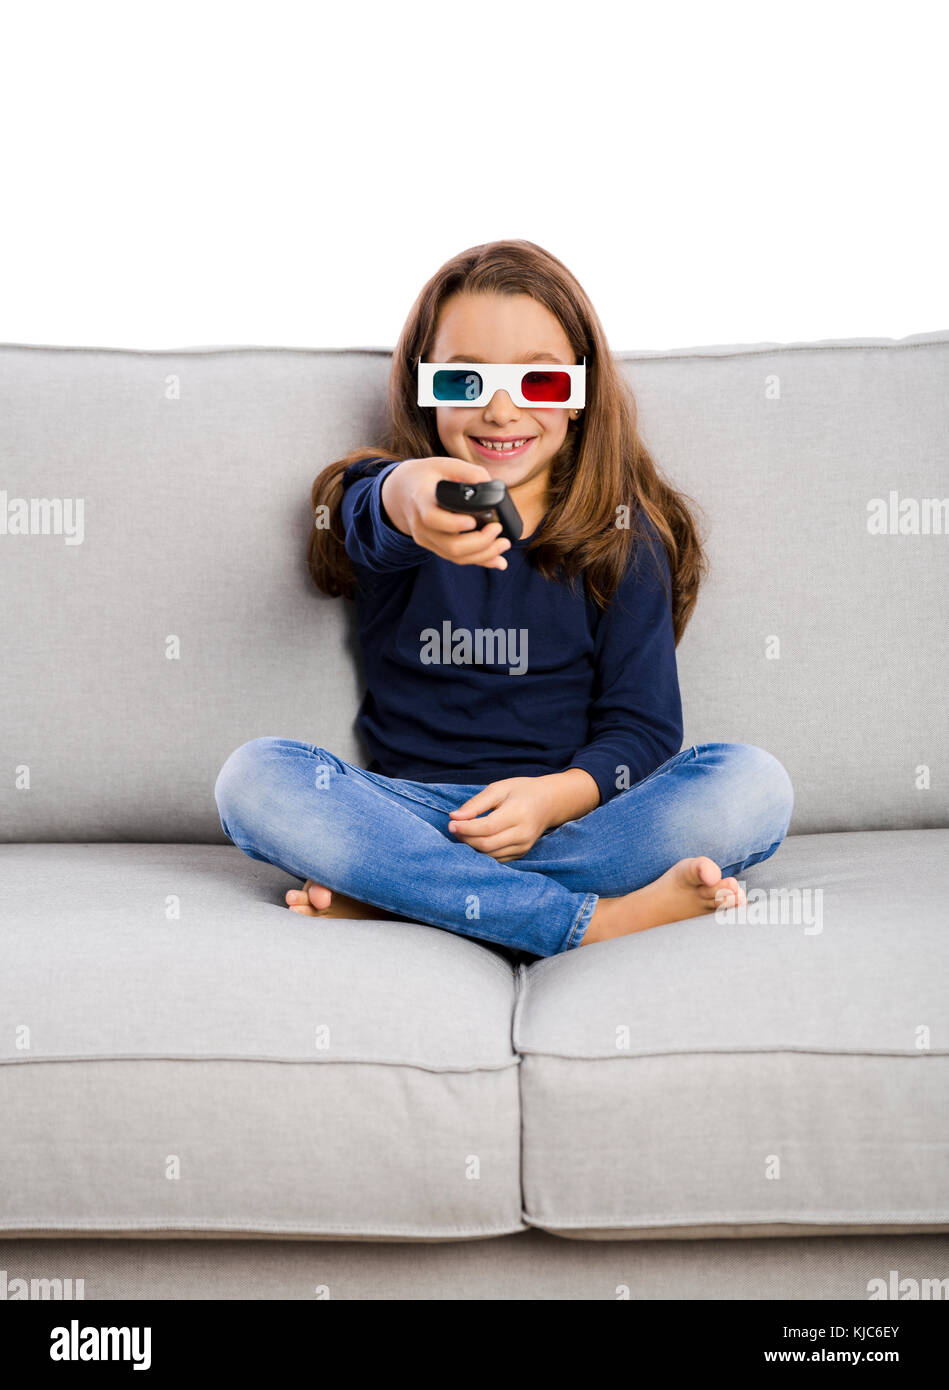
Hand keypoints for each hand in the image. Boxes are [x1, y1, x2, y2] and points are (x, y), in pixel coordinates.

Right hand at [380, 456, 511, 569]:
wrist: (402, 491)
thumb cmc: (427, 476)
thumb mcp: (444, 464)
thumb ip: (468, 472)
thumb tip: (490, 484)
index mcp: (421, 500)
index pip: (432, 518)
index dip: (454, 523)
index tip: (474, 520)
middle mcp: (421, 524)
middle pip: (450, 544)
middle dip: (479, 543)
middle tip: (498, 530)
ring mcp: (426, 538)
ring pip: (454, 556)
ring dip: (483, 555)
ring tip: (503, 545)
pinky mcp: (433, 546)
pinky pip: (456, 558)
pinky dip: (478, 560)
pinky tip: (497, 560)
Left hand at [446, 777, 553, 860]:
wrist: (549, 802)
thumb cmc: (521, 791)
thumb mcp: (499, 788)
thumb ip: (477, 803)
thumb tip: (454, 817)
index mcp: (518, 813)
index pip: (487, 827)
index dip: (466, 828)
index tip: (450, 824)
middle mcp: (523, 833)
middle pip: (487, 844)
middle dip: (466, 838)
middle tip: (453, 828)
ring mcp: (524, 846)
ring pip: (490, 855)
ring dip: (472, 846)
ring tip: (463, 833)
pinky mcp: (522, 853)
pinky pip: (497, 858)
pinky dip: (482, 852)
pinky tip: (475, 840)